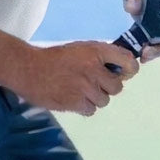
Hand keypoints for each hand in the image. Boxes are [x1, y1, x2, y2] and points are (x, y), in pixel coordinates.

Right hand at [12, 41, 138, 115]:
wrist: (29, 70)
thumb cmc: (55, 58)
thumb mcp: (80, 49)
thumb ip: (100, 57)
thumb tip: (120, 69)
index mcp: (96, 51)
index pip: (128, 61)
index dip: (130, 70)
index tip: (124, 73)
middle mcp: (94, 69)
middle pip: (117, 87)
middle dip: (108, 87)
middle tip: (94, 84)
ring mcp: (85, 87)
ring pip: (104, 101)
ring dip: (95, 99)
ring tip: (80, 92)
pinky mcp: (76, 103)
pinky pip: (91, 110)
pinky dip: (84, 108)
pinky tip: (74, 100)